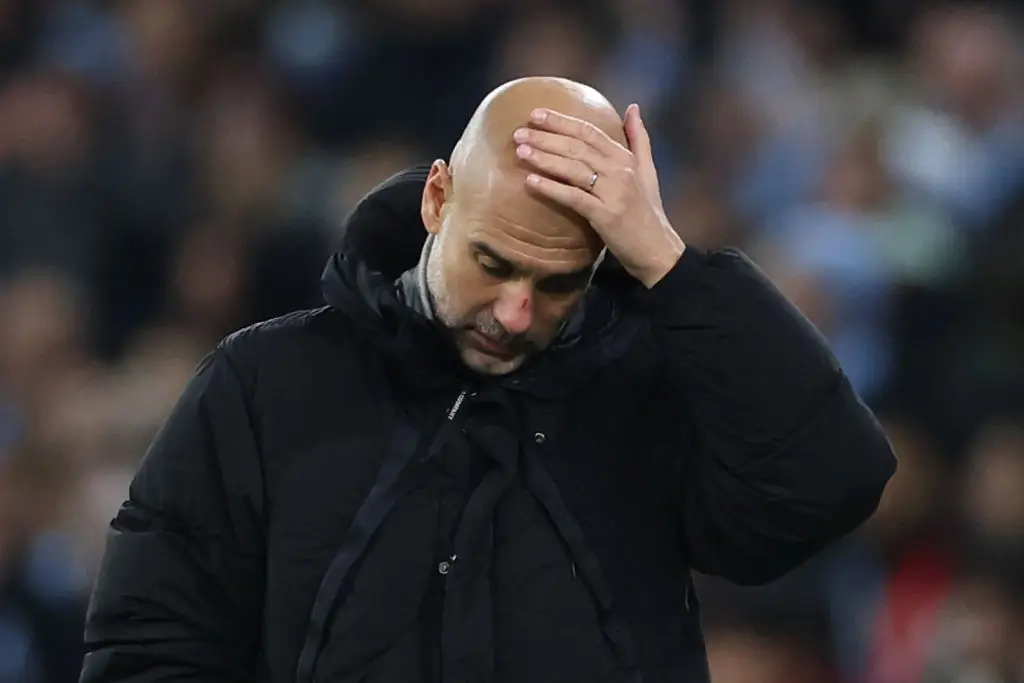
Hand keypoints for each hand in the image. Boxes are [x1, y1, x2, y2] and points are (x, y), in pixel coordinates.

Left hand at [515, 104, 684, 287]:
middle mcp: (620, 171)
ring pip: (573, 169)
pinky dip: (551, 188)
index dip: (561, 121)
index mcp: (625, 158)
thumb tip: (633, 107)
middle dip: (546, 137)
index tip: (536, 113)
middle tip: (518, 133)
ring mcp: (613, 193)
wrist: (656, 248)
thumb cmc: (647, 210)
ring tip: (520, 151)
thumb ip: (639, 138)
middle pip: (577, 147)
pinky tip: (530, 182)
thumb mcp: (647, 170)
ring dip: (544, 159)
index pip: (589, 133)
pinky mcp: (605, 216)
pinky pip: (573, 198)